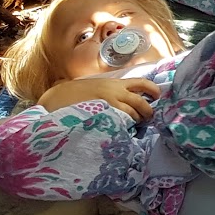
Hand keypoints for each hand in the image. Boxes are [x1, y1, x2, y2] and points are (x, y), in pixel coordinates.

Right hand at [38, 77, 160, 121]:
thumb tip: (129, 98)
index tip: (158, 96)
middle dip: (148, 111)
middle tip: (147, 118)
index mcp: (114, 83)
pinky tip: (121, 131)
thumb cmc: (76, 93)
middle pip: (141, 102)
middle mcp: (115, 92)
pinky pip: (120, 123)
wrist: (56, 98)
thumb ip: (112, 91)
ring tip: (133, 126)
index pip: (141, 83)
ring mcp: (109, 105)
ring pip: (132, 114)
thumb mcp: (97, 86)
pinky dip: (124, 128)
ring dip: (136, 121)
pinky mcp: (103, 116)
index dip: (153, 89)